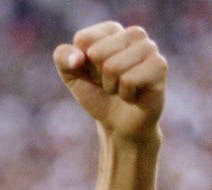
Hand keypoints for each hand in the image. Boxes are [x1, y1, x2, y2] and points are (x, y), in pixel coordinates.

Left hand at [54, 21, 166, 139]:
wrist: (118, 124)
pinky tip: (134, 94)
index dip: (81, 63)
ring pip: (113, 66)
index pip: (83, 39)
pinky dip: (125, 94)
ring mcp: (150, 48)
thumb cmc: (97, 95)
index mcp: (111, 30)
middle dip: (98, 76)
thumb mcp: (72, 76)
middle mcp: (134, 34)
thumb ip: (63, 59)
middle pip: (97, 52)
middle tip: (111, 82)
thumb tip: (78, 58)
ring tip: (122, 88)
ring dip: (112, 86)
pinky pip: (128, 80)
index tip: (93, 72)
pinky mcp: (160, 66)